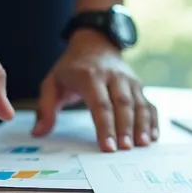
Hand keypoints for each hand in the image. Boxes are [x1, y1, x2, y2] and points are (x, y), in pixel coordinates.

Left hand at [32, 32, 156, 150]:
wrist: (94, 43)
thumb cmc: (72, 68)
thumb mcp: (52, 82)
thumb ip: (46, 108)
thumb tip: (38, 133)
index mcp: (90, 76)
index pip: (100, 104)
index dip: (105, 126)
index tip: (108, 146)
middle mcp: (113, 77)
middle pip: (123, 105)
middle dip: (125, 128)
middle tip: (125, 150)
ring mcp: (129, 81)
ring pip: (139, 104)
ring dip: (142, 126)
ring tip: (141, 145)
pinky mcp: (138, 86)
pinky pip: (149, 104)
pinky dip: (152, 121)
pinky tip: (152, 137)